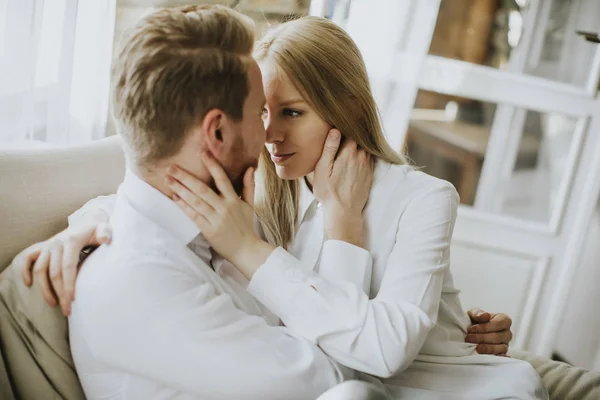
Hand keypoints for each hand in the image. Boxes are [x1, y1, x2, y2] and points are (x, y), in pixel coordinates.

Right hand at [14, 218, 111, 314]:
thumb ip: (106, 233)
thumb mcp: (104, 228)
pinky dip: (25, 270)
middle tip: (67, 310)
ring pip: (40, 270)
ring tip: (53, 304)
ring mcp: (48, 246)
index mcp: (71, 241)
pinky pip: (28, 259)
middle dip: (60, 293)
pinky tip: (28, 284)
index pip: (68, 266)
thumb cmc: (97, 230)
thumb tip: (105, 239)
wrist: (87, 222)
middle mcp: (56, 244)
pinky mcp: (43, 248)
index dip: (69, 284)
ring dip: (44, 288)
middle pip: (54, 273)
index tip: (72, 299)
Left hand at [166, 153, 274, 278]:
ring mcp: (215, 219)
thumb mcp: (250, 205)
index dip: (212, 166)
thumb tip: (251, 167)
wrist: (246, 250)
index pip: (222, 179)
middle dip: (186, 177)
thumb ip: (249, 186)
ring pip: (195, 201)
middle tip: (172, 167)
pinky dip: (184, 206)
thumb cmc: (246, 226)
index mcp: (234, 200)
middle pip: (202, 189)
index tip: (203, 153)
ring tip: (169, 180)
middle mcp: (224, 208)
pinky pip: (193, 215)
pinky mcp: (208, 230)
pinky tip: (175, 197)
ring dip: (180, 189)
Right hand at [313, 129, 373, 246]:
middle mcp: (362, 156)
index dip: (343, 128)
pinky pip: (368, 158)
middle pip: (358, 138)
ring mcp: (368, 165)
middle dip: (350, 136)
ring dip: (356, 146)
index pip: (350, 130)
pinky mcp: (369, 174)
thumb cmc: (328, 191)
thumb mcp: (322, 169)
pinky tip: (353, 160)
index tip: (336, 128)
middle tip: (340, 139)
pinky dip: (362, 156)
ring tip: (345, 149)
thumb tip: (335, 130)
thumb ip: (329, 148)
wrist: (343, 212)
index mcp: (349, 152)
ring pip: (364, 148)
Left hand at [466, 308, 512, 355]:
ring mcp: (506, 344)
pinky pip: (501, 357)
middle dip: (482, 338)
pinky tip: (484, 355)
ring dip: (486, 348)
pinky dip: (493, 356)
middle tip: (469, 338)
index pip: (498, 324)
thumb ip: (478, 313)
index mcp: (504, 320)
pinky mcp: (502, 353)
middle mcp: (508, 332)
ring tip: (475, 347)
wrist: (472, 332)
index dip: (484, 327)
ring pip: (500, 348)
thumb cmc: (476, 320)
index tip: (470, 329)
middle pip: (498, 337)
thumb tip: (485, 315)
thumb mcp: (474, 314)